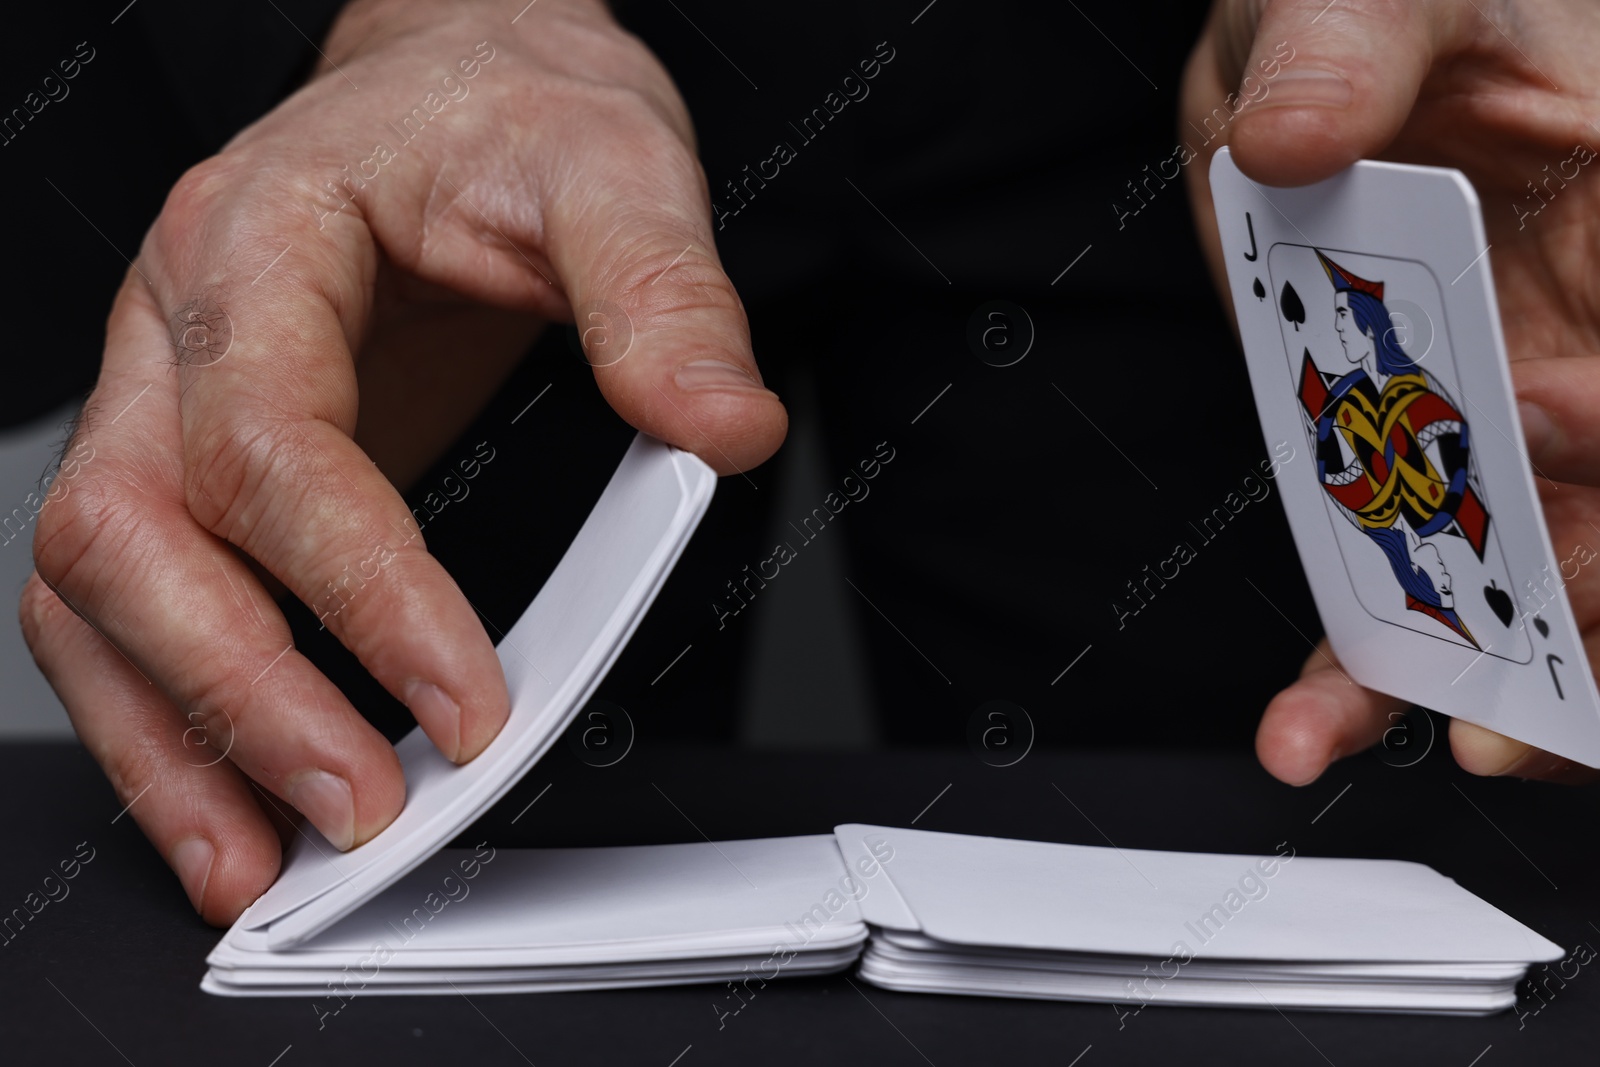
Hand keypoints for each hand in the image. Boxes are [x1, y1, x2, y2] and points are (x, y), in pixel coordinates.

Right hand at [21, 0, 785, 923]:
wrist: (460, 82)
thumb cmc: (508, 111)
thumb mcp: (611, 167)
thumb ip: (663, 294)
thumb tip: (721, 425)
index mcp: (258, 238)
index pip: (268, 442)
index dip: (359, 590)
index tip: (463, 704)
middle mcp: (177, 324)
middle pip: (125, 533)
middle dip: (233, 696)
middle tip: (353, 812)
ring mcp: (167, 396)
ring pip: (92, 589)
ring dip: (167, 741)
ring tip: (256, 863)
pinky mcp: (199, 459)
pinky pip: (134, 600)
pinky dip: (174, 713)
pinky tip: (239, 794)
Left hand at [1182, 0, 1599, 784]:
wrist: (1302, 48)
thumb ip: (1343, 55)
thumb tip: (1292, 132)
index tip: (1545, 421)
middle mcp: (1576, 337)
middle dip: (1580, 600)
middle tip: (1521, 694)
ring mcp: (1481, 410)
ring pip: (1522, 569)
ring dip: (1482, 668)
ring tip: (1415, 736)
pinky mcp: (1389, 447)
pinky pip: (1395, 566)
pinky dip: (1364, 655)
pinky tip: (1317, 725)